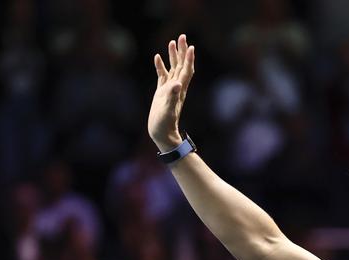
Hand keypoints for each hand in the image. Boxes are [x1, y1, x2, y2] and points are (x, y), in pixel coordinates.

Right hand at [148, 34, 194, 151]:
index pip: (186, 71)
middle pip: (181, 66)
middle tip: (182, 37)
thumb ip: (172, 96)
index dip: (188, 59)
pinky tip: (158, 57)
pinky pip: (162, 75)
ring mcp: (169, 89)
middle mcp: (176, 87)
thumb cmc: (165, 124)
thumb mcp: (168, 110)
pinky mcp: (161, 92)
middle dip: (182, 51)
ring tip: (172, 42)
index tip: (190, 46)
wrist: (162, 134)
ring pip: (173, 68)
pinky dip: (161, 66)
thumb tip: (176, 84)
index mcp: (179, 89)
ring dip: (173, 56)